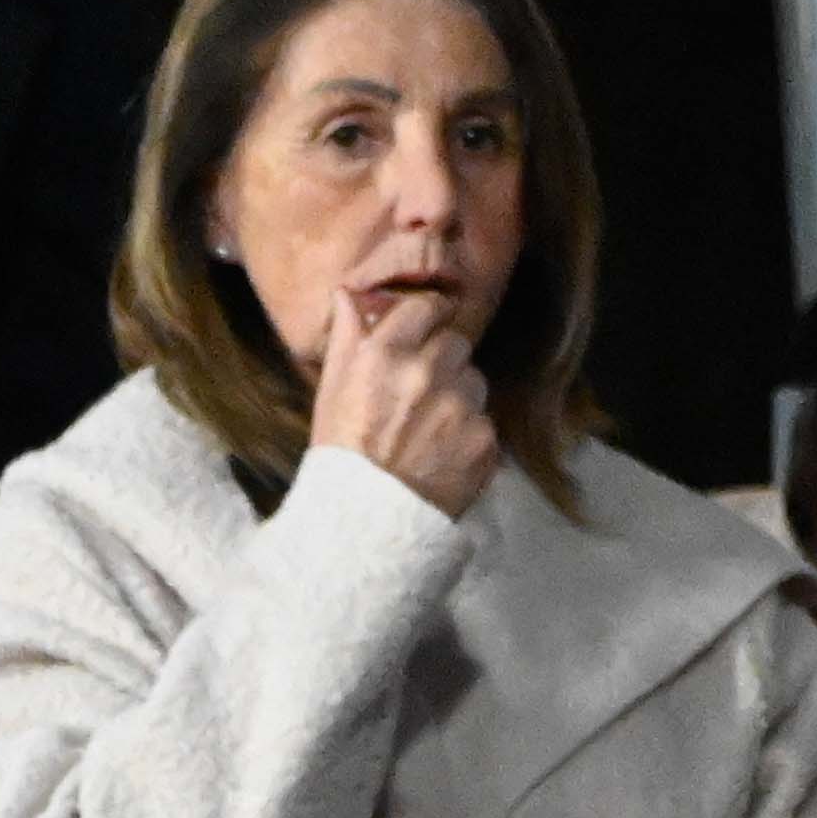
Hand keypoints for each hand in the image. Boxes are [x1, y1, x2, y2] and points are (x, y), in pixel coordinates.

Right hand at [303, 279, 500, 516]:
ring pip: (474, 381)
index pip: (426, 307)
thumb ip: (345, 336)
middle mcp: (428, 372)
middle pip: (455, 343)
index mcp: (386, 354)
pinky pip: (484, 422)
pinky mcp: (485, 439)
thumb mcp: (331, 390)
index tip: (428, 326)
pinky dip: (469, 435)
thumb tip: (349, 294)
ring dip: (459, 396)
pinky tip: (444, 455)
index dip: (429, 315)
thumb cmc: (342, 455)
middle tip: (424, 391)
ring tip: (433, 429)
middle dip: (443, 360)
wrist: (368, 523)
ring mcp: (461, 406)